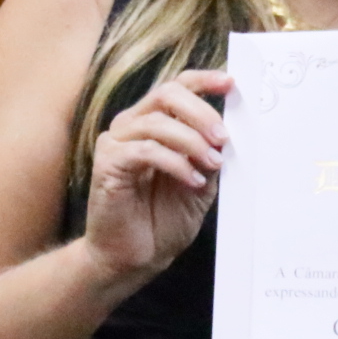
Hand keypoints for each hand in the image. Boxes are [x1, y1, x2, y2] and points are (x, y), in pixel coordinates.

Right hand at [82, 69, 230, 282]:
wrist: (135, 257)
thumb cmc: (162, 220)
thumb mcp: (200, 182)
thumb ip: (209, 154)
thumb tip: (229, 132)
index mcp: (153, 123)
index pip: (176, 88)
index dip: (203, 80)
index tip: (230, 84)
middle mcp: (131, 125)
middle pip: (166, 94)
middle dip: (201, 112)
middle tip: (222, 137)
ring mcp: (116, 143)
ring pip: (158, 123)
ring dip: (192, 142)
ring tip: (211, 165)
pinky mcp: (107, 163)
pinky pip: (145, 150)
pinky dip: (175, 162)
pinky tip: (191, 180)